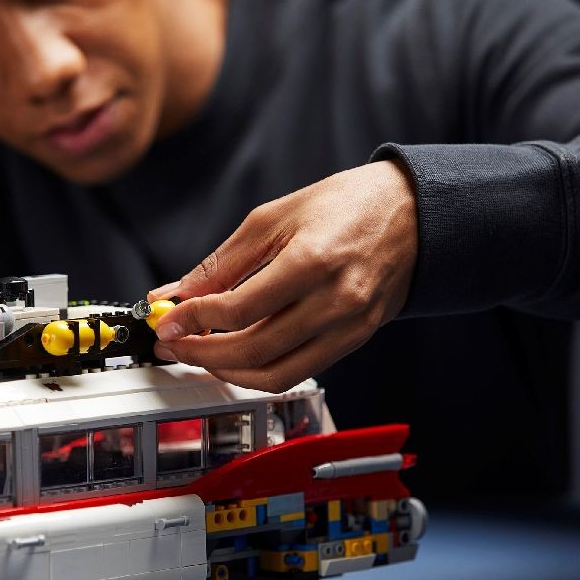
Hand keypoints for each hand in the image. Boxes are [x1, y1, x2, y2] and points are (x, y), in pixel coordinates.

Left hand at [147, 160, 416, 392]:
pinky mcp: (355, 341)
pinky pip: (299, 372)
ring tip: (198, 355)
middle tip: (172, 342)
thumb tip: (174, 294)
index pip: (239, 309)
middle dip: (201, 352)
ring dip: (227, 372)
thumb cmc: (344, 205)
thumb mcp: (273, 217)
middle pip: (254, 349)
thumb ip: (221, 262)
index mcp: (312, 261)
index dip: (193, 319)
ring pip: (276, 374)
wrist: (412, 213)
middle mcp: (335, 301)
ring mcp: (350, 327)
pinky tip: (235, 357)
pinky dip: (259, 372)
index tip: (166, 319)